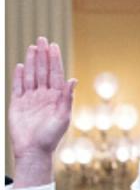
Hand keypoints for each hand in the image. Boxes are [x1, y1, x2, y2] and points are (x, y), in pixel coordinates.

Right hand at [8, 37, 76, 169]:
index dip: (54, 60)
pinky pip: (18, 86)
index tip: (53, 46)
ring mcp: (30, 99)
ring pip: (31, 75)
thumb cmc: (51, 137)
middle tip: (43, 39)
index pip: (55, 74)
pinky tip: (20, 65)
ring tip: (33, 47)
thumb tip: (73, 79)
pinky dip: (19, 76)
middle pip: (43, 71)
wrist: (33, 150)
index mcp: (56, 98)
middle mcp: (44, 96)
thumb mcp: (63, 117)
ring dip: (31, 61)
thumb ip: (67, 98)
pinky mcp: (17, 104)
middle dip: (43, 55)